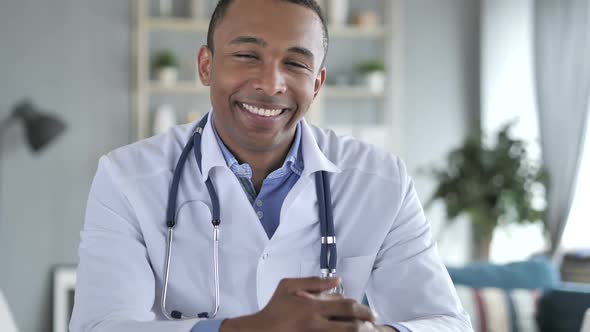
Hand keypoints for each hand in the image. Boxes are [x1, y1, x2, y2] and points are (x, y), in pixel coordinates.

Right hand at [220, 277, 380, 331]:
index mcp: (311, 306)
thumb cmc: (274, 308)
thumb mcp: (287, 286)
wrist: (260, 331)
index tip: (369, 312)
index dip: (361, 308)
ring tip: (367, 331)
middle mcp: (315, 323)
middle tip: (374, 323)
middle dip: (366, 323)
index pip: (345, 305)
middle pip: (351, 325)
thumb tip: (338, 280)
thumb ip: (313, 281)